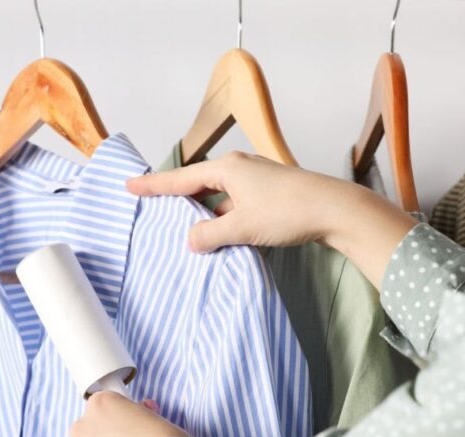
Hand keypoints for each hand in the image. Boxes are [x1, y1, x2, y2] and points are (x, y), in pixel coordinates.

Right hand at [127, 152, 416, 289]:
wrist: (335, 209)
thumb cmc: (288, 213)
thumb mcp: (242, 227)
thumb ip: (211, 235)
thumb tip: (191, 240)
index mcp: (228, 168)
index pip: (181, 178)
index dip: (154, 185)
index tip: (129, 185)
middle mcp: (241, 168)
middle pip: (200, 183)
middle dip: (179, 197)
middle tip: (153, 205)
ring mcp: (258, 180)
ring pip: (221, 196)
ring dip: (206, 212)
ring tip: (186, 228)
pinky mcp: (272, 193)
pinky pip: (237, 204)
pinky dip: (226, 217)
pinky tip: (223, 234)